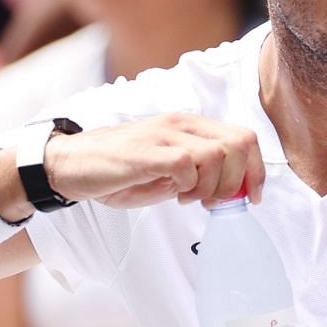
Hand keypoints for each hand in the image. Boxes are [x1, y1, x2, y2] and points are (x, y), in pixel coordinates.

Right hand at [42, 113, 265, 209]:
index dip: (256, 171)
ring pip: (217, 155)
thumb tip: (228, 190)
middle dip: (238, 181)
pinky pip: (187, 165)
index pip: (244, 138)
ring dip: (212, 186)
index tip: (251, 198)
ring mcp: (164, 134)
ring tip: (190, 199)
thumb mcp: (168, 173)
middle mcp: (181, 124)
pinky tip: (176, 196)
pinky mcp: (147, 151)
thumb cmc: (119, 171)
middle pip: (240, 143)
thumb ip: (199, 175)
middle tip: (215, 202)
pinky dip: (189, 186)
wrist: (70, 165)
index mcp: (191, 126)